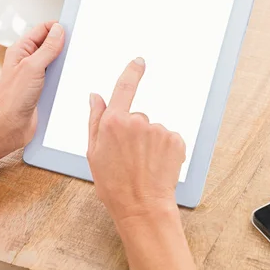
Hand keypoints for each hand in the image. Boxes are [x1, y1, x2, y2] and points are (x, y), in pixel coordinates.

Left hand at [0, 21, 63, 151]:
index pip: (43, 29)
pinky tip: (72, 82)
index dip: (58, 28)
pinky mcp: (44, 91)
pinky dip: (65, 81)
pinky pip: (58, 81)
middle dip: (65, 47)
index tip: (73, 29)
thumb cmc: (12, 99)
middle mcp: (28, 62)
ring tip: (76, 65)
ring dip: (66, 66)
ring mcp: (37, 77)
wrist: (10, 126)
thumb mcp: (32, 67)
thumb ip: (47, 48)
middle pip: (51, 46)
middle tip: (78, 48)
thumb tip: (58, 31)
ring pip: (57, 64)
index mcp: (21, 50)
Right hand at [87, 58, 185, 226]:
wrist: (142, 207)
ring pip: (153, 131)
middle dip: (134, 132)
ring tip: (142, 166)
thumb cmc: (114, 185)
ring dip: (149, 144)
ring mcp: (159, 130)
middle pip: (137, 117)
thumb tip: (96, 96)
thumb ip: (95, 120)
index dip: (132, 71)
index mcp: (114, 122)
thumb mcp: (93, 153)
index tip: (138, 62)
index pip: (124, 87)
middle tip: (128, 158)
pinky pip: (168, 139)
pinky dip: (164, 150)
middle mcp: (138, 121)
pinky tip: (156, 166)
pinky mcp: (176, 141)